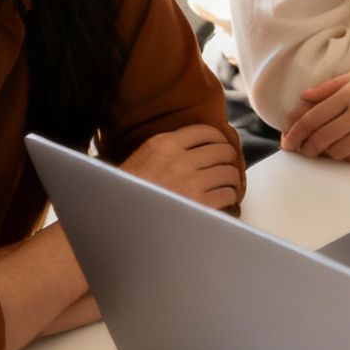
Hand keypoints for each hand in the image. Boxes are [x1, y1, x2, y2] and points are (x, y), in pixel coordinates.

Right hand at [122, 124, 242, 208]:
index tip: (222, 145)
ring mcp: (190, 182)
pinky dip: (230, 196)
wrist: (117, 218)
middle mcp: (180, 159)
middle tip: (228, 165)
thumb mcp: (143, 157)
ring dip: (232, 178)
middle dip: (229, 158)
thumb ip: (167, 148)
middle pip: (223, 150)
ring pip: (229, 172)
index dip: (220, 138)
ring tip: (229, 183)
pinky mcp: (198, 204)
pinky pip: (227, 194)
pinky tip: (225, 198)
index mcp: (164, 144)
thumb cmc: (127, 191)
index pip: (205, 131)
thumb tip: (196, 145)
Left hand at [283, 68, 349, 161]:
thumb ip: (331, 86)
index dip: (296, 131)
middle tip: (304, 150)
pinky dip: (347, 156)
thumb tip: (303, 98)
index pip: (314, 116)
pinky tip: (349, 148)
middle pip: (322, 137)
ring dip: (327, 153)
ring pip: (337, 151)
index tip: (289, 140)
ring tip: (327, 148)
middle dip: (307, 147)